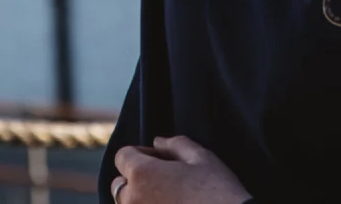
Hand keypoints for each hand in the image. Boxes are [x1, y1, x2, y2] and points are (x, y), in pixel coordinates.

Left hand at [111, 136, 249, 203]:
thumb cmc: (220, 192)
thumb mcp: (201, 158)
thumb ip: (175, 145)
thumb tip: (157, 142)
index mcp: (141, 174)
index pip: (122, 156)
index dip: (141, 153)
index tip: (161, 160)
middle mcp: (133, 200)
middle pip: (120, 185)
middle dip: (136, 179)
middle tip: (166, 181)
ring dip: (142, 200)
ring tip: (172, 199)